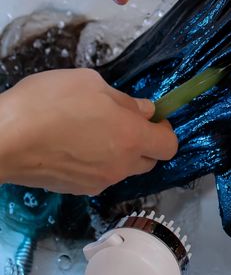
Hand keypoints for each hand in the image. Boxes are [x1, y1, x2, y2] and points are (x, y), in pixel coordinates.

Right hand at [0, 69, 177, 195]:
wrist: (2, 139)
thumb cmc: (49, 103)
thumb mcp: (93, 84)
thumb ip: (125, 101)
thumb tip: (144, 111)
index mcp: (131, 138)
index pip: (169, 145)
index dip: (165, 130)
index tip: (153, 118)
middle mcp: (120, 166)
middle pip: (149, 160)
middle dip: (144, 143)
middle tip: (123, 122)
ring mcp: (97, 182)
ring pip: (122, 169)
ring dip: (119, 153)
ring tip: (93, 131)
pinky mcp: (75, 190)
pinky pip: (98, 176)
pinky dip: (96, 163)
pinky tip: (74, 145)